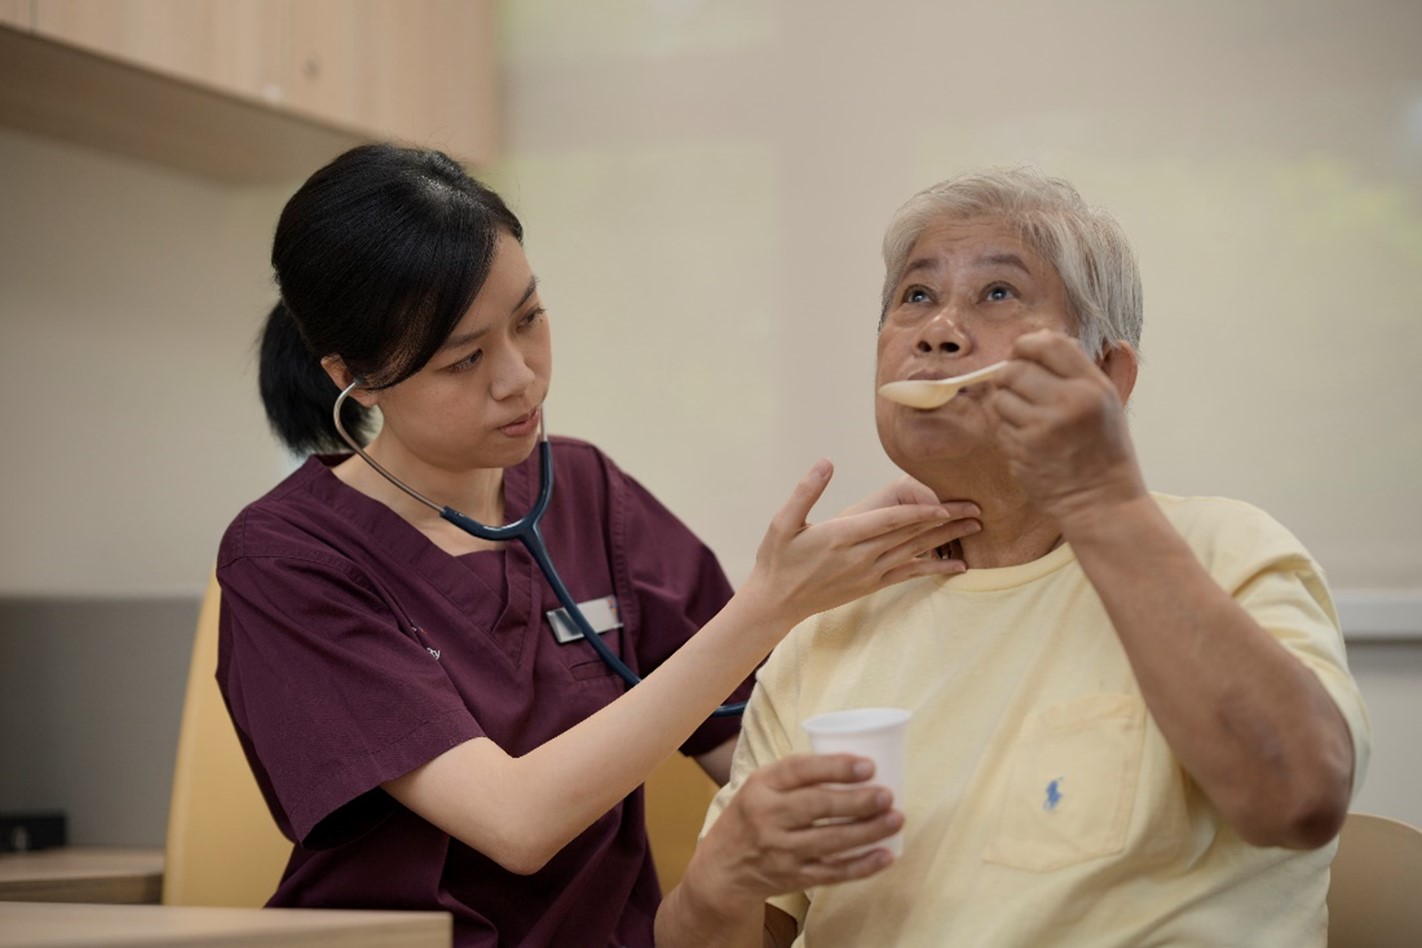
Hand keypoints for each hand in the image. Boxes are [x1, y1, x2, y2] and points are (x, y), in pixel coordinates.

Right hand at [686, 755, 899, 912]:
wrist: (721, 870)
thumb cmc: (750, 816)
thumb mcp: (759, 786)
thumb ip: (796, 775)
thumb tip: (854, 762)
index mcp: (760, 786)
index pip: (798, 770)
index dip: (835, 767)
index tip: (868, 765)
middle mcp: (768, 818)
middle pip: (818, 806)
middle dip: (858, 800)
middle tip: (888, 795)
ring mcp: (780, 851)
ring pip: (831, 840)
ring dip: (868, 831)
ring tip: (896, 818)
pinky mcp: (793, 879)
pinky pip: (833, 872)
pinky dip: (862, 865)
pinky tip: (886, 855)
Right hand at [742, 460, 978, 627]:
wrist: (776, 601)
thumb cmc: (778, 558)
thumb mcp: (782, 522)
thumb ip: (805, 492)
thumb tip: (825, 462)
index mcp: (841, 536)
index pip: (889, 521)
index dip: (920, 511)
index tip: (947, 502)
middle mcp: (861, 556)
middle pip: (911, 534)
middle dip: (946, 520)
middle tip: (978, 506)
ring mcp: (870, 572)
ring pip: (916, 552)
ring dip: (948, 539)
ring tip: (976, 527)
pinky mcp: (873, 584)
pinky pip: (910, 574)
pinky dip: (936, 569)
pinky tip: (959, 567)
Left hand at [988, 331, 1146, 530]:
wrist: (1101, 500)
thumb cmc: (1103, 448)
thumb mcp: (1107, 400)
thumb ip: (1077, 368)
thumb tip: (1043, 337)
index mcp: (1092, 386)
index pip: (1049, 344)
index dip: (1026, 344)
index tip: (1022, 352)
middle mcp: (1067, 403)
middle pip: (1015, 368)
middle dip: (1009, 374)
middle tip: (1017, 386)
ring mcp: (1042, 428)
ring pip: (1000, 396)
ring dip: (1004, 402)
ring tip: (1024, 414)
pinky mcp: (1022, 450)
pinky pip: (998, 424)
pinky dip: (1005, 426)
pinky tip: (1024, 436)